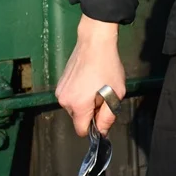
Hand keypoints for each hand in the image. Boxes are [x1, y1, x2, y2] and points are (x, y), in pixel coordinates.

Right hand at [55, 16, 125, 137]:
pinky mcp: (60, 83)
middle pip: (78, 118)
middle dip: (90, 112)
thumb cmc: (108, 67)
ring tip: (96, 86)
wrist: (94, 43)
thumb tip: (101, 132)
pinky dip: (80, 94)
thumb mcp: (115, 93)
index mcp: (77, 106)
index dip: (94, 127)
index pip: (81, 130)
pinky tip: (89, 80)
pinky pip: (71, 97)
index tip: (103, 116)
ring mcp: (59, 91)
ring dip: (85, 103)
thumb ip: (107, 116)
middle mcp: (64, 101)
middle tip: (103, 95)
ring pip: (74, 107)